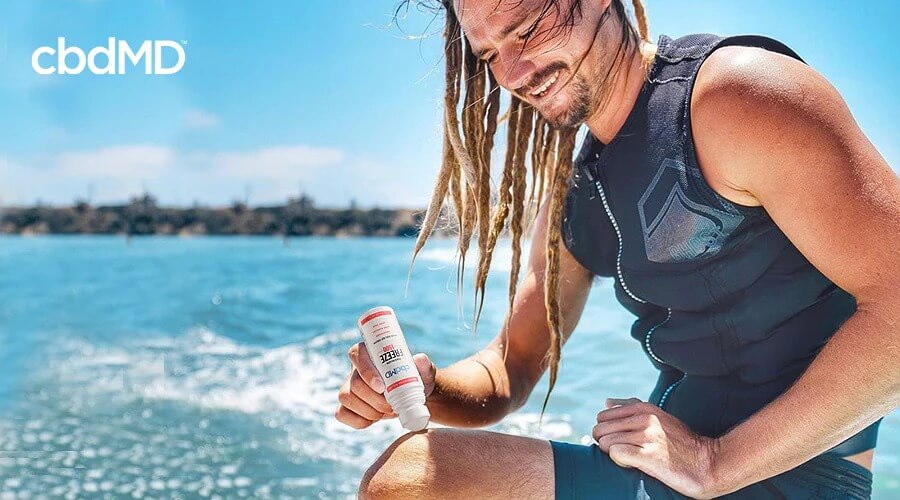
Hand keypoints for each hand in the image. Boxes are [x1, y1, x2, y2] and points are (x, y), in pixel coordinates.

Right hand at [334, 341, 435, 429]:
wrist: (411, 398)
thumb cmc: (415, 380)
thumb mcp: (423, 372)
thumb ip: (424, 365)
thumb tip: (420, 359)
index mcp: (369, 353)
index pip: (357, 354)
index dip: (366, 371)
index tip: (382, 387)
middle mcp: (355, 369)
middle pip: (354, 383)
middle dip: (374, 399)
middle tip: (393, 406)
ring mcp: (347, 387)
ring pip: (346, 398)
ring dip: (369, 410)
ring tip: (388, 411)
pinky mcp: (345, 406)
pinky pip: (341, 414)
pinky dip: (359, 421)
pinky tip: (375, 419)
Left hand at [593, 398, 724, 498]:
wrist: (708, 463)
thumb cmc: (681, 443)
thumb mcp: (658, 417)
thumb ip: (631, 407)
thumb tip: (607, 402)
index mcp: (643, 408)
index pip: (602, 416)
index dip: (606, 430)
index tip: (619, 440)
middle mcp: (644, 419)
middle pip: (600, 429)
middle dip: (605, 443)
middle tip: (622, 452)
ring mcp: (646, 437)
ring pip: (605, 442)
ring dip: (612, 454)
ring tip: (630, 458)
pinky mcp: (648, 456)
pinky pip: (616, 454)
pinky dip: (619, 461)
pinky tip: (632, 464)